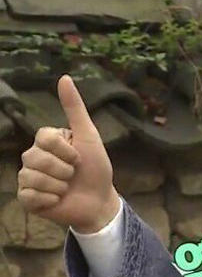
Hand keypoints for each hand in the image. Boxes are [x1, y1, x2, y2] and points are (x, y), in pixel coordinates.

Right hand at [17, 74, 120, 233]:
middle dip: (63, 169)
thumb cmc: (96, 168)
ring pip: (32, 177)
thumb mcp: (89, 136)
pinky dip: (49, 199)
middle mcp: (34, 157)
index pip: (44, 137)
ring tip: (66, 187)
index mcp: (47, 141)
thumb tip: (64, 77)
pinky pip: (29, 195)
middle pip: (34, 157)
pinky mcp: (27, 199)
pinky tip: (58, 199)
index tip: (79, 157)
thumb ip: (75, 108)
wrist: (100, 200)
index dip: (66, 150)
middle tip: (73, 174)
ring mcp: (28, 178)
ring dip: (58, 184)